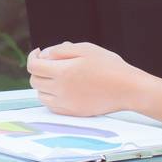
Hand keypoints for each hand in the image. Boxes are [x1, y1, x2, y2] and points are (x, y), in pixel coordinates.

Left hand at [27, 41, 146, 116]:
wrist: (129, 89)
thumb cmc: (109, 66)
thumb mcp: (85, 49)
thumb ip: (61, 50)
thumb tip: (45, 55)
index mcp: (62, 72)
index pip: (33, 66)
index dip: (32, 57)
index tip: (39, 52)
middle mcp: (61, 90)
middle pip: (34, 81)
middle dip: (38, 69)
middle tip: (49, 62)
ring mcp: (67, 104)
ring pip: (41, 95)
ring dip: (43, 84)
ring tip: (55, 76)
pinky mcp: (74, 113)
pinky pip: (52, 106)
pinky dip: (50, 97)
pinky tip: (61, 88)